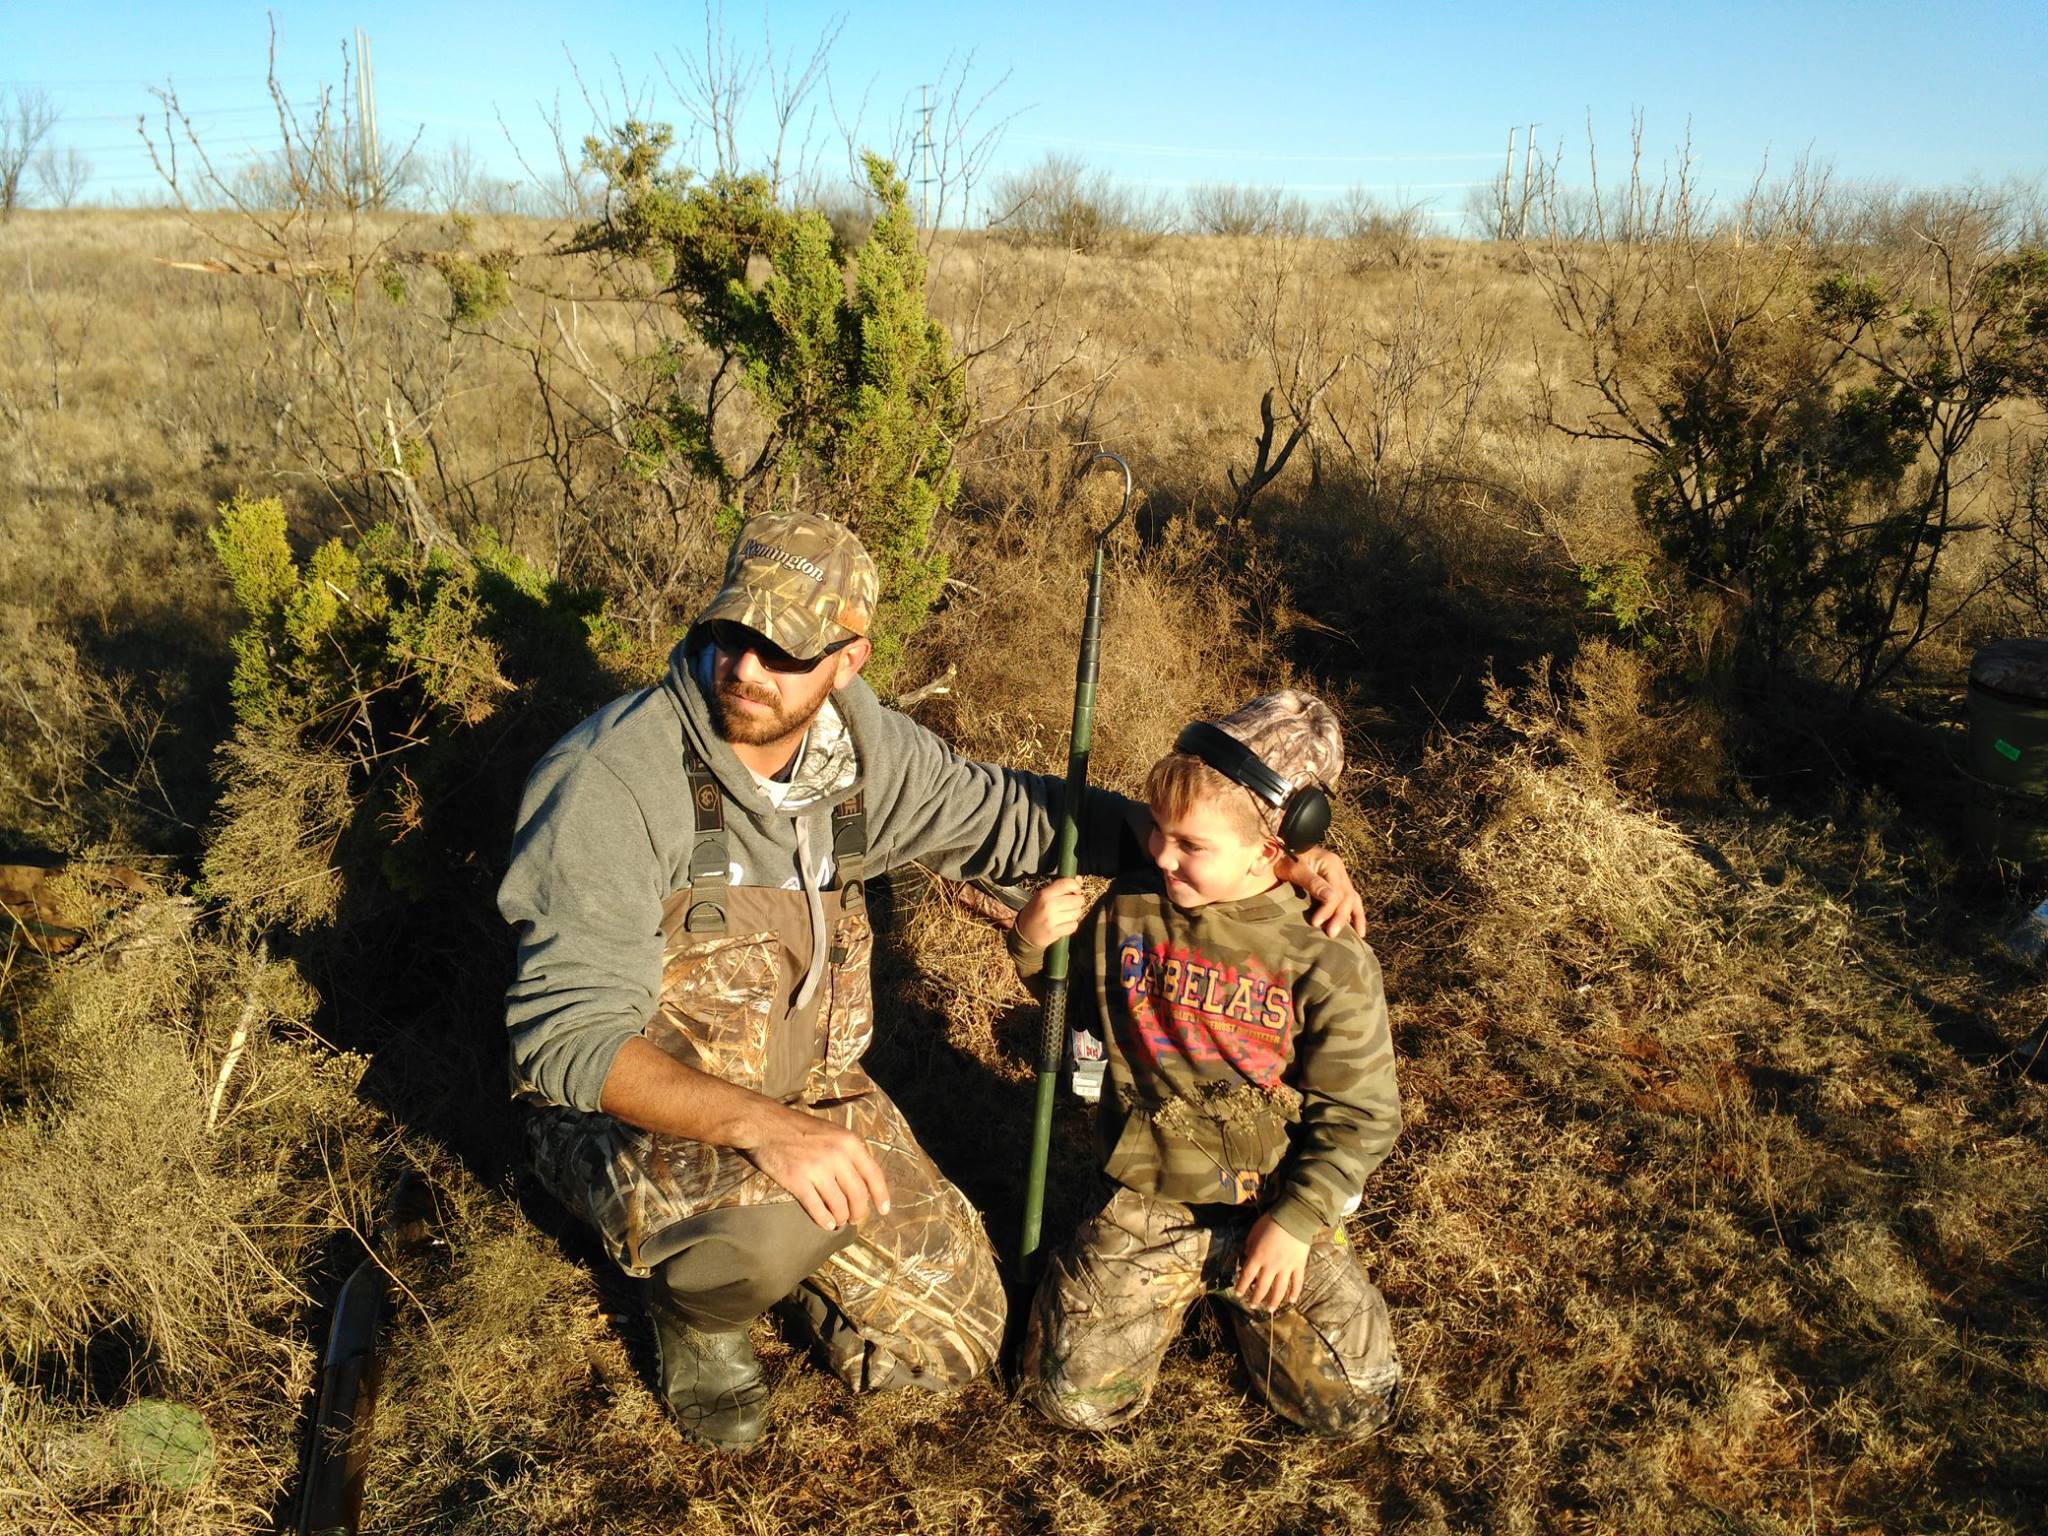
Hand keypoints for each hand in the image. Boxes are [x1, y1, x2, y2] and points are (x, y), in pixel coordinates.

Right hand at [739, 1105, 892, 1232]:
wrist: (764, 1124)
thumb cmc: (798, 1128)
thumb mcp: (831, 1132)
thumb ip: (847, 1152)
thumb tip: (862, 1181)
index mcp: (848, 1141)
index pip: (873, 1174)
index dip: (881, 1195)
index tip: (883, 1210)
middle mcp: (837, 1155)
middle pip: (858, 1195)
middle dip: (859, 1212)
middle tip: (855, 1219)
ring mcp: (817, 1169)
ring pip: (839, 1205)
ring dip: (841, 1218)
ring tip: (839, 1221)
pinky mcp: (797, 1181)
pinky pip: (817, 1209)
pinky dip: (824, 1220)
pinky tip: (826, 1224)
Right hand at [1016, 875, 1089, 948]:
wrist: (1023, 933)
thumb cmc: (1035, 912)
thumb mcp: (1042, 896)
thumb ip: (1060, 887)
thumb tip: (1079, 879)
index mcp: (1044, 894)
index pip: (1067, 883)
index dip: (1076, 886)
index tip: (1076, 890)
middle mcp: (1048, 906)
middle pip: (1077, 900)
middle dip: (1078, 901)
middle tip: (1071, 904)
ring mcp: (1051, 920)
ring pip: (1077, 913)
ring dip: (1075, 914)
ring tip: (1066, 915)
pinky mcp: (1054, 932)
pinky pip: (1074, 925)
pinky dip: (1071, 925)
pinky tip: (1063, 924)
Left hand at [1236, 1214, 1310, 1311]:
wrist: (1295, 1217)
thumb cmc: (1271, 1222)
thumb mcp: (1253, 1232)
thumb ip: (1249, 1247)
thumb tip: (1248, 1257)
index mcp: (1258, 1257)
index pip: (1247, 1277)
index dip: (1242, 1287)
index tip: (1239, 1294)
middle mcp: (1271, 1266)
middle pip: (1262, 1287)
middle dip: (1256, 1298)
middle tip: (1252, 1305)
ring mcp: (1286, 1268)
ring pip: (1279, 1290)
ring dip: (1273, 1301)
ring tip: (1269, 1309)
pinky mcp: (1299, 1266)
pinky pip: (1297, 1283)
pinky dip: (1294, 1293)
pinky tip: (1291, 1301)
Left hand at [1276, 848, 1366, 938]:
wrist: (1282, 851)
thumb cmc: (1286, 859)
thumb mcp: (1296, 869)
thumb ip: (1313, 883)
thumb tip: (1331, 898)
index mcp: (1332, 864)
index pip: (1336, 892)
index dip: (1328, 909)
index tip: (1316, 923)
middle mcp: (1339, 870)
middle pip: (1347, 897)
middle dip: (1341, 917)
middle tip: (1331, 934)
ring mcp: (1340, 876)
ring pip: (1353, 898)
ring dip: (1355, 917)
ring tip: (1356, 936)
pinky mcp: (1336, 883)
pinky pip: (1350, 898)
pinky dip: (1354, 912)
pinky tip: (1356, 926)